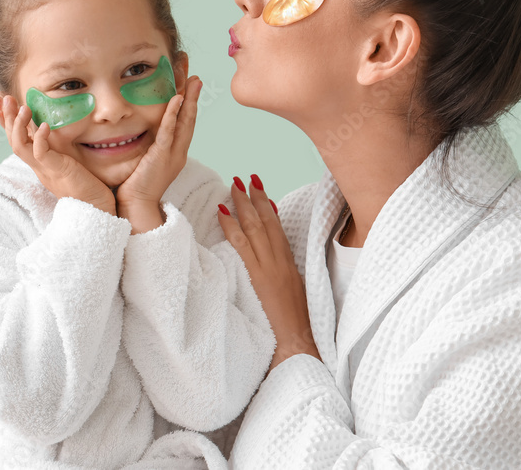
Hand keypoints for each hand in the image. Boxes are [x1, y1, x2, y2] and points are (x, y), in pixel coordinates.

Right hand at [0, 94, 115, 213]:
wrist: (97, 211)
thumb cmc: (89, 188)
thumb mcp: (71, 162)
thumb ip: (63, 148)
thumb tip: (58, 130)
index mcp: (40, 163)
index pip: (18, 139)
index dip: (6, 122)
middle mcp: (38, 167)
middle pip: (13, 140)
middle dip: (6, 118)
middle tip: (3, 97)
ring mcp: (45, 170)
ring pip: (20, 147)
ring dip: (18, 126)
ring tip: (22, 107)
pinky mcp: (57, 172)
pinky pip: (41, 155)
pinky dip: (40, 139)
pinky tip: (43, 126)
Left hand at [115, 75, 201, 209]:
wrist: (136, 207)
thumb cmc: (136, 186)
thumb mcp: (146, 161)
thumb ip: (149, 146)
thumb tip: (144, 132)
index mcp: (176, 153)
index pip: (185, 123)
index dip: (189, 103)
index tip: (189, 84)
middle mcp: (179, 152)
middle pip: (190, 119)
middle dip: (193, 96)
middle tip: (196, 75)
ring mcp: (173, 155)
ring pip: (185, 122)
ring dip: (189, 99)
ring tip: (193, 80)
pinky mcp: (161, 157)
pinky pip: (169, 132)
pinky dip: (174, 114)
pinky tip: (177, 99)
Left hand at [216, 175, 319, 370]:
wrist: (299, 344)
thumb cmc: (297, 327)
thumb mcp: (295, 294)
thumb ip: (285, 274)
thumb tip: (276, 259)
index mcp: (289, 265)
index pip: (278, 229)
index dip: (269, 207)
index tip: (261, 190)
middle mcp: (280, 261)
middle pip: (267, 222)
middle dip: (256, 198)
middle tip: (247, 177)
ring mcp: (269, 268)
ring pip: (255, 228)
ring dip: (244, 204)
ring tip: (234, 185)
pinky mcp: (258, 277)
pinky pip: (242, 246)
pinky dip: (232, 227)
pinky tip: (222, 213)